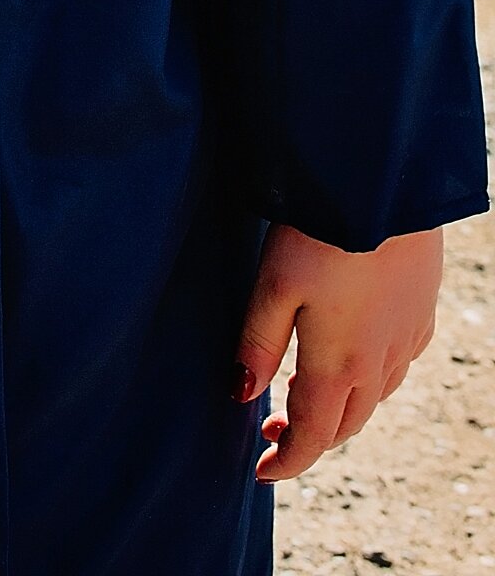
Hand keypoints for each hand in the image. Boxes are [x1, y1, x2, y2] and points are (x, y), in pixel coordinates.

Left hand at [237, 222, 442, 481]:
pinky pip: (397, 368)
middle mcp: (379, 364)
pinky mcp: (422, 316)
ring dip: (339, 411)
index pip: (313, 436)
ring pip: (373, 400)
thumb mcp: (273, 285)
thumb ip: (257, 343)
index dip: (286, 461)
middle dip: (309, 438)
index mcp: (339, 365)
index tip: (259, 471)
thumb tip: (240, 394)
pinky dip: (370, 381)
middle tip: (273, 430)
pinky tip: (353, 359)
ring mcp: (406, 341)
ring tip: (303, 397)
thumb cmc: (320, 234)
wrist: (388, 191)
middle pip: (344, 425)